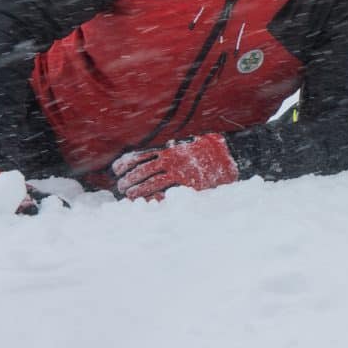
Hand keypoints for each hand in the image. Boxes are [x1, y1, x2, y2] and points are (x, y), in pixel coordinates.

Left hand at [111, 134, 237, 200]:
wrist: (231, 155)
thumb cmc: (209, 150)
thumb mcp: (189, 145)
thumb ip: (173, 150)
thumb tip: (158, 153)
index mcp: (170, 151)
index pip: (140, 156)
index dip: (125, 163)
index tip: (116, 170)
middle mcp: (172, 160)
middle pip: (141, 171)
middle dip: (128, 180)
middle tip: (121, 187)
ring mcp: (180, 173)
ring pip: (150, 183)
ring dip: (137, 191)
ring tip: (129, 196)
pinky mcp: (189, 185)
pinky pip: (167, 193)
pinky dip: (154, 198)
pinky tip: (147, 202)